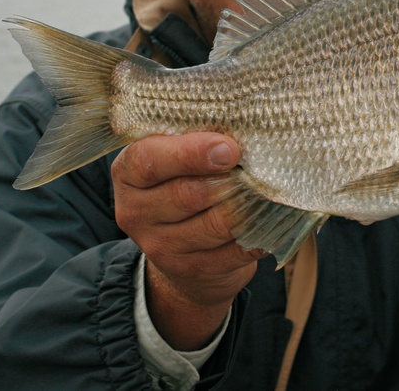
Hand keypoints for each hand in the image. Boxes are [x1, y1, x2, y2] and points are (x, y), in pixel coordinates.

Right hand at [111, 132, 261, 349]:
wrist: (179, 249)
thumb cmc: (184, 183)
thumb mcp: (174, 156)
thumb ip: (194, 139)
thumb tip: (239, 128)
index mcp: (128, 173)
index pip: (150, 161)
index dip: (192, 153)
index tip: (229, 149)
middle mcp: (135, 212)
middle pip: (189, 194)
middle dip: (229, 180)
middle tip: (257, 167)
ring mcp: (160, 246)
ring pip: (216, 224)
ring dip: (249, 206)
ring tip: (268, 190)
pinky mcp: (191, 269)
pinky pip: (235, 250)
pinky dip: (259, 233)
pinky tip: (270, 219)